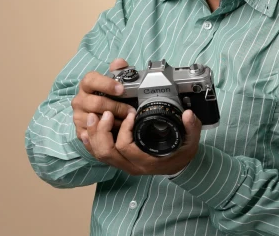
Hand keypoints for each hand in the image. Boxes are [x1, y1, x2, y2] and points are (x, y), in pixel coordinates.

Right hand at [72, 58, 134, 147]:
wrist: (97, 114)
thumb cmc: (107, 96)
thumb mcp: (114, 83)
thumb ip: (118, 71)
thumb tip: (120, 63)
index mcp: (86, 85)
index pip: (91, 80)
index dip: (106, 84)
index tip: (121, 89)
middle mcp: (79, 100)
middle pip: (96, 103)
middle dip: (116, 107)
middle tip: (130, 111)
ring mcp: (78, 116)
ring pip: (95, 120)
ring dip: (114, 123)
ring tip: (126, 123)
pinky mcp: (79, 131)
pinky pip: (92, 135)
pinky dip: (105, 135)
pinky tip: (115, 133)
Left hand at [84, 104, 202, 175]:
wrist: (178, 165)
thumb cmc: (182, 153)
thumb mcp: (191, 141)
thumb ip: (191, 127)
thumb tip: (188, 115)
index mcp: (147, 160)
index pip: (126, 147)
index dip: (124, 129)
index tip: (131, 114)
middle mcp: (132, 166)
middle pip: (106, 153)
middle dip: (101, 131)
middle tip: (106, 113)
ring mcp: (124, 165)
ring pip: (99, 154)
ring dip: (94, 135)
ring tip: (93, 117)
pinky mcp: (119, 161)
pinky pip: (99, 155)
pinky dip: (91, 143)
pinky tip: (87, 131)